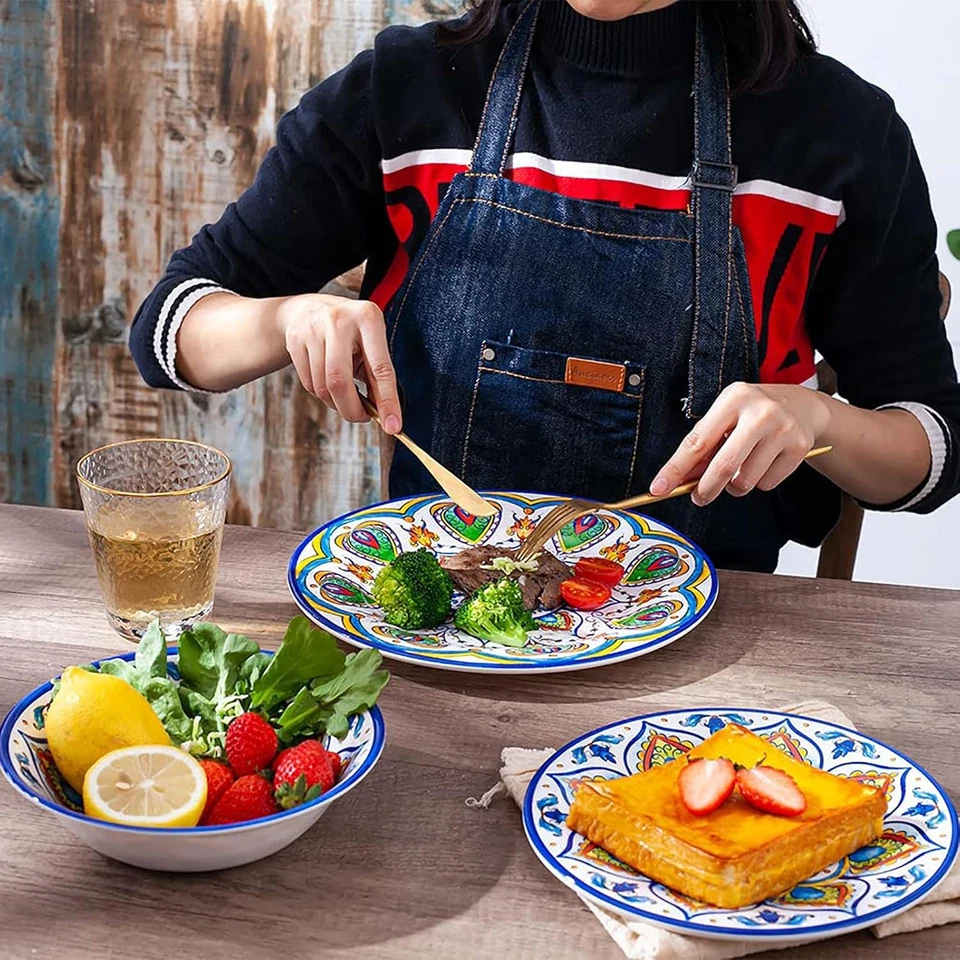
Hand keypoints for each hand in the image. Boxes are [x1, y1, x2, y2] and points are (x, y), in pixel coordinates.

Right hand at [279, 294, 401, 432]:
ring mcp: (312, 329)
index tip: (393, 427)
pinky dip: (322, 394)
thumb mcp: (371, 343)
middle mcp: (339, 321)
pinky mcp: (294, 341)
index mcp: (368, 317)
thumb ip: (378, 376)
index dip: (387, 401)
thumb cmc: (351, 332)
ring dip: (336, 402)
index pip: (380, 368)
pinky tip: (328, 382)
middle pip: (339, 381)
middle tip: (362, 417)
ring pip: (322, 386)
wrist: (309, 308)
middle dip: (351, 409)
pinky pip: (308, 384)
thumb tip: (385, 416)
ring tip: (346, 395)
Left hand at [651, 383, 830, 505]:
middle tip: (698, 498)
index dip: (675, 468)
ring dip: (734, 486)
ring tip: (739, 470)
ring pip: (745, 480)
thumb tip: (678, 479)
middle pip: (723, 466)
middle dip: (705, 489)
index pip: (697, 441)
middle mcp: (760, 412)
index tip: (658, 488)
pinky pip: (767, 484)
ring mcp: (783, 430)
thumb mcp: (726, 417)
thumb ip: (703, 446)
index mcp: (734, 398)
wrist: (802, 406)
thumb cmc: (752, 413)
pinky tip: (763, 464)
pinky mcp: (800, 448)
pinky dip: (759, 482)